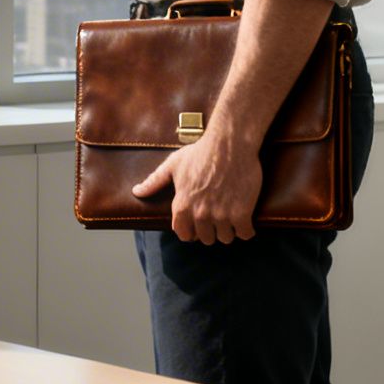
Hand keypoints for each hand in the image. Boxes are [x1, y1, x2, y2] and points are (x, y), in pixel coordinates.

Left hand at [132, 135, 263, 243]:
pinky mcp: (241, 213)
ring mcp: (221, 215)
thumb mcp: (173, 165)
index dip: (191, 231)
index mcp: (182, 206)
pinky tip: (245, 219)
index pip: (184, 234)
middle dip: (212, 230)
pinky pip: (245, 234)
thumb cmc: (200, 152)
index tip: (199, 225)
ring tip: (231, 217)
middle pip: (206, 239)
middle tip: (218, 217)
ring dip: (229, 230)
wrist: (230, 144)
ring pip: (225, 238)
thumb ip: (154, 182)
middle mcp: (200, 214)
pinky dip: (247, 229)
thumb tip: (136, 192)